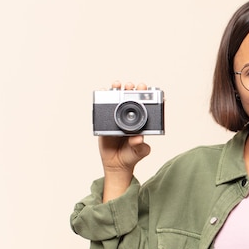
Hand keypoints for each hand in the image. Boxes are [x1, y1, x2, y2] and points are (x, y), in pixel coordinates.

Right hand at [98, 81, 151, 200]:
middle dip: (131, 89)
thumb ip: (140, 146)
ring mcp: (116, 119)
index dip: (144, 96)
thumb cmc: (131, 156)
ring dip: (117, 90)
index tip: (145, 89)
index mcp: (140, 122)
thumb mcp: (139, 152)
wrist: (117, 165)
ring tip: (117, 84)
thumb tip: (138, 139)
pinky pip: (103, 109)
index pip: (144, 106)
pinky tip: (103, 90)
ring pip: (117, 101)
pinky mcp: (105, 122)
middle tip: (132, 86)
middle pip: (130, 99)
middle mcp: (129, 118)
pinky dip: (102, 99)